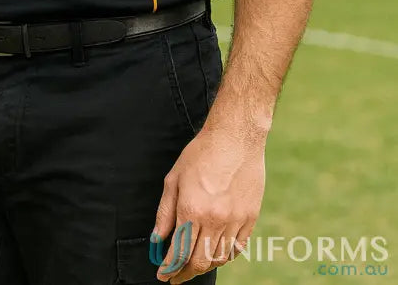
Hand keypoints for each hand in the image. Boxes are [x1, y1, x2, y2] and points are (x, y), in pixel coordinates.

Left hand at [153, 125, 265, 281]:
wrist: (235, 137)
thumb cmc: (201, 153)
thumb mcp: (174, 178)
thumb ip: (165, 212)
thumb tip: (157, 238)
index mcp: (192, 209)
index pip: (178, 252)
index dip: (169, 268)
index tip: (163, 275)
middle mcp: (214, 219)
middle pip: (199, 261)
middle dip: (184, 273)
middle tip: (176, 276)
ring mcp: (235, 220)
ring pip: (219, 258)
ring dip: (204, 266)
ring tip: (194, 265)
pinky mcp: (250, 217)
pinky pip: (238, 248)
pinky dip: (226, 256)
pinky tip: (216, 253)